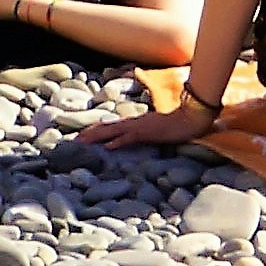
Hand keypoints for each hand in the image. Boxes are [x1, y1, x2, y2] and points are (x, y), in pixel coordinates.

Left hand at [76, 99, 215, 150]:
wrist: (191, 118)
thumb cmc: (177, 125)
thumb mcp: (157, 130)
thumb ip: (146, 133)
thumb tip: (136, 138)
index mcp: (135, 122)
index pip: (111, 125)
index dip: (96, 130)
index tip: (83, 135)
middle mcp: (134, 122)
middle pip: (106, 127)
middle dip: (89, 133)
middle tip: (74, 140)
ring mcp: (140, 126)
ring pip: (112, 131)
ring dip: (96, 137)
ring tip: (82, 142)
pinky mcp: (147, 133)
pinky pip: (129, 138)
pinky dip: (117, 142)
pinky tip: (107, 148)